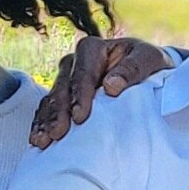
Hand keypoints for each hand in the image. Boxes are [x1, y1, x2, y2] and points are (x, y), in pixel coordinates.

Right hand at [28, 35, 175, 146]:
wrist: (148, 72)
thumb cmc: (148, 64)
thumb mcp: (149, 59)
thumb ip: (133, 69)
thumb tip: (111, 86)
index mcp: (93, 49)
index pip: (83, 73)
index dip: (79, 95)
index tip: (80, 116)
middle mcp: (75, 62)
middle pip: (62, 87)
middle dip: (58, 111)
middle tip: (57, 133)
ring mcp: (66, 80)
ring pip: (51, 100)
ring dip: (46, 121)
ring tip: (42, 141)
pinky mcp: (63, 97)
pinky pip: (48, 110)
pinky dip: (42, 124)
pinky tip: (39, 140)